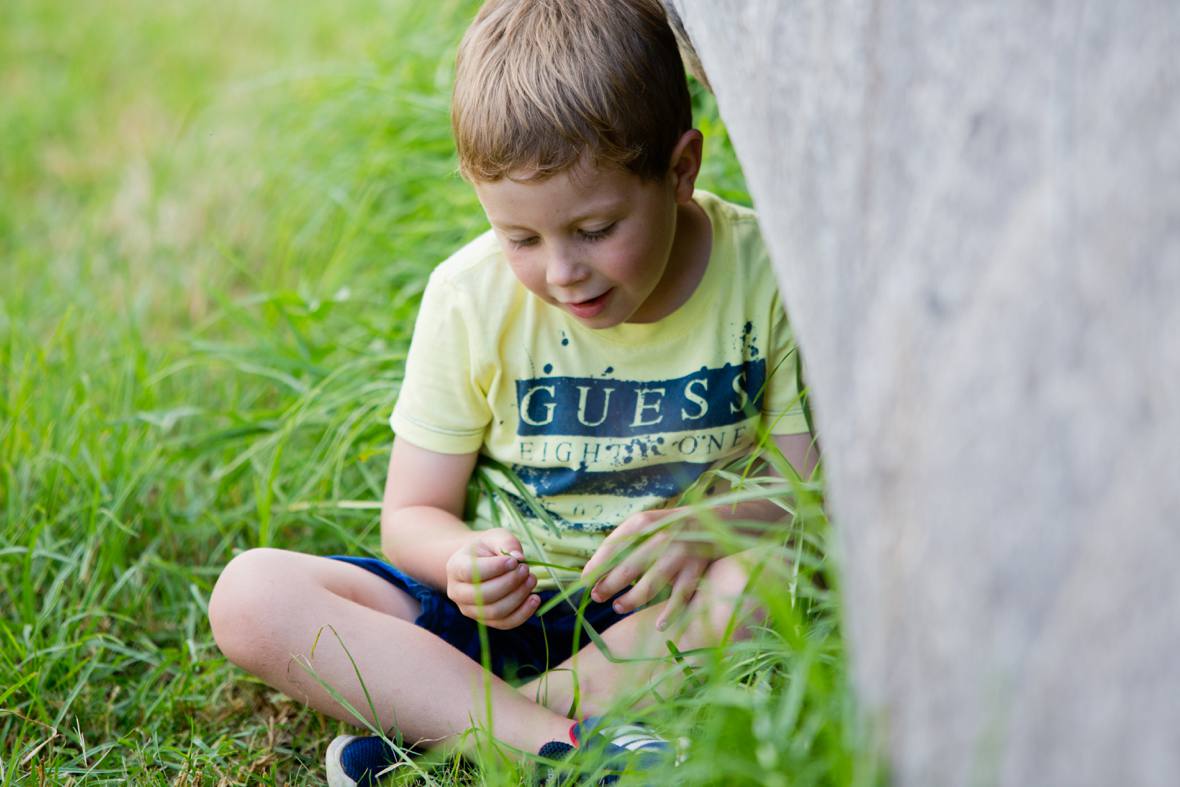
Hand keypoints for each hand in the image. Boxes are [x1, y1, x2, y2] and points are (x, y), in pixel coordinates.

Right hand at [445, 528, 539, 628]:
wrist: (481, 563)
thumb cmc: (488, 548)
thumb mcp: (495, 537)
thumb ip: (506, 542)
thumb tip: (519, 558)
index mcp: (455, 567)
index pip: (471, 572)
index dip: (495, 568)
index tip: (514, 561)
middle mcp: (457, 592)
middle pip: (483, 595)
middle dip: (510, 583)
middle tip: (526, 569)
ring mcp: (470, 610)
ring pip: (495, 612)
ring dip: (518, 597)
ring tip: (532, 580)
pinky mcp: (485, 621)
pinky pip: (505, 624)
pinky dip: (523, 613)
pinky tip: (534, 599)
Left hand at [581, 508, 713, 630]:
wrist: (718, 521)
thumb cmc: (672, 526)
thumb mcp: (647, 524)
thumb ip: (624, 543)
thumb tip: (595, 572)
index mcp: (643, 522)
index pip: (612, 546)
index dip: (597, 566)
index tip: (585, 581)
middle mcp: (661, 537)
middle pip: (628, 567)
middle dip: (609, 586)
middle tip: (598, 597)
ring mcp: (680, 554)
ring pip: (650, 585)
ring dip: (631, 600)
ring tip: (618, 606)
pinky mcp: (696, 570)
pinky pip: (680, 596)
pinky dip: (670, 613)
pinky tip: (659, 625)